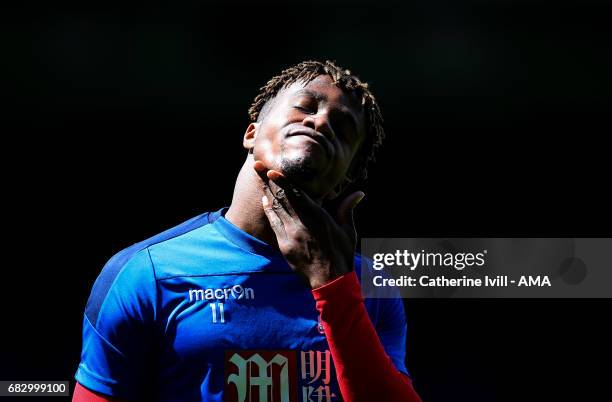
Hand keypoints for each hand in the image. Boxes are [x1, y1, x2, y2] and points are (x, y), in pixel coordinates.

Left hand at [254, 160, 364, 288]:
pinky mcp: (284, 245)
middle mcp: (302, 223)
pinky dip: (269, 210)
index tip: (272, 170)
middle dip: (268, 181)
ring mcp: (291, 234)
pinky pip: (274, 224)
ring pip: (275, 208)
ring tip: (259, 179)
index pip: (296, 194)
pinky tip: (265, 200)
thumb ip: (348, 209)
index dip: (282, 181)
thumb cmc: (341, 254)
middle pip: (281, 197)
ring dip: (267, 192)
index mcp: (318, 217)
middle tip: (257, 165)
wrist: (330, 280)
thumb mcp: (348, 230)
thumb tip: (359, 193)